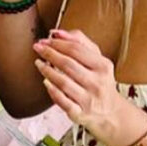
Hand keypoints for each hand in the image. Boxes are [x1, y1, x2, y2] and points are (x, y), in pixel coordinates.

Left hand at [33, 28, 143, 145]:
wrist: (109, 110)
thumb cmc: (99, 81)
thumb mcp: (96, 59)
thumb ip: (80, 43)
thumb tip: (58, 32)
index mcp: (103, 66)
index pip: (77, 50)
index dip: (59, 43)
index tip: (45, 39)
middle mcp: (96, 82)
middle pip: (68, 64)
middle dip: (50, 54)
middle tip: (38, 48)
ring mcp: (88, 99)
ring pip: (63, 82)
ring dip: (47, 71)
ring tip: (38, 63)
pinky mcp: (79, 113)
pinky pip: (62, 101)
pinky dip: (52, 91)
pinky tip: (45, 82)